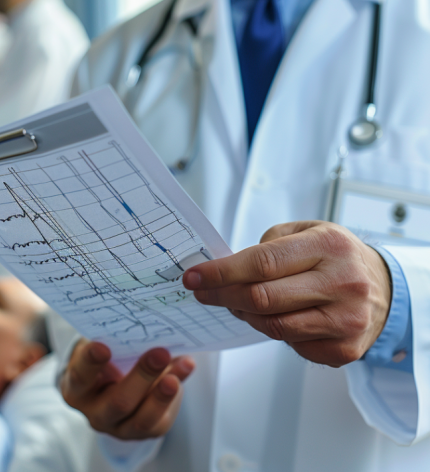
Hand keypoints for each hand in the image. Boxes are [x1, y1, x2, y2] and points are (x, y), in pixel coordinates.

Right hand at [60, 340, 194, 439]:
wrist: (110, 389)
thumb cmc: (105, 362)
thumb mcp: (103, 349)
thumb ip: (117, 344)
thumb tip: (147, 328)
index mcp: (76, 389)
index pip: (80, 376)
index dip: (91, 362)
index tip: (103, 347)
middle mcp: (94, 413)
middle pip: (118, 401)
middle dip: (142, 376)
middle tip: (159, 353)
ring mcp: (119, 427)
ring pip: (142, 418)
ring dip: (162, 395)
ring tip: (179, 372)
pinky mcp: (143, 432)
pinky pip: (160, 418)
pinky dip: (175, 394)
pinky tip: (185, 369)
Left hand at [183, 221, 391, 366]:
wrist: (387, 289)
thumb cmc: (336, 258)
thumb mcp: (309, 232)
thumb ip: (269, 245)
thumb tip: (227, 268)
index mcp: (329, 246)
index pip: (262, 262)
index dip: (221, 272)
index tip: (193, 276)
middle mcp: (342, 283)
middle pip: (262, 298)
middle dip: (223, 296)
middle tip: (202, 292)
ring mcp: (346, 320)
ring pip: (273, 326)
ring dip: (245, 316)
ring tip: (236, 304)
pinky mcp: (345, 349)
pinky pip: (291, 345)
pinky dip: (273, 332)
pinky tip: (272, 318)